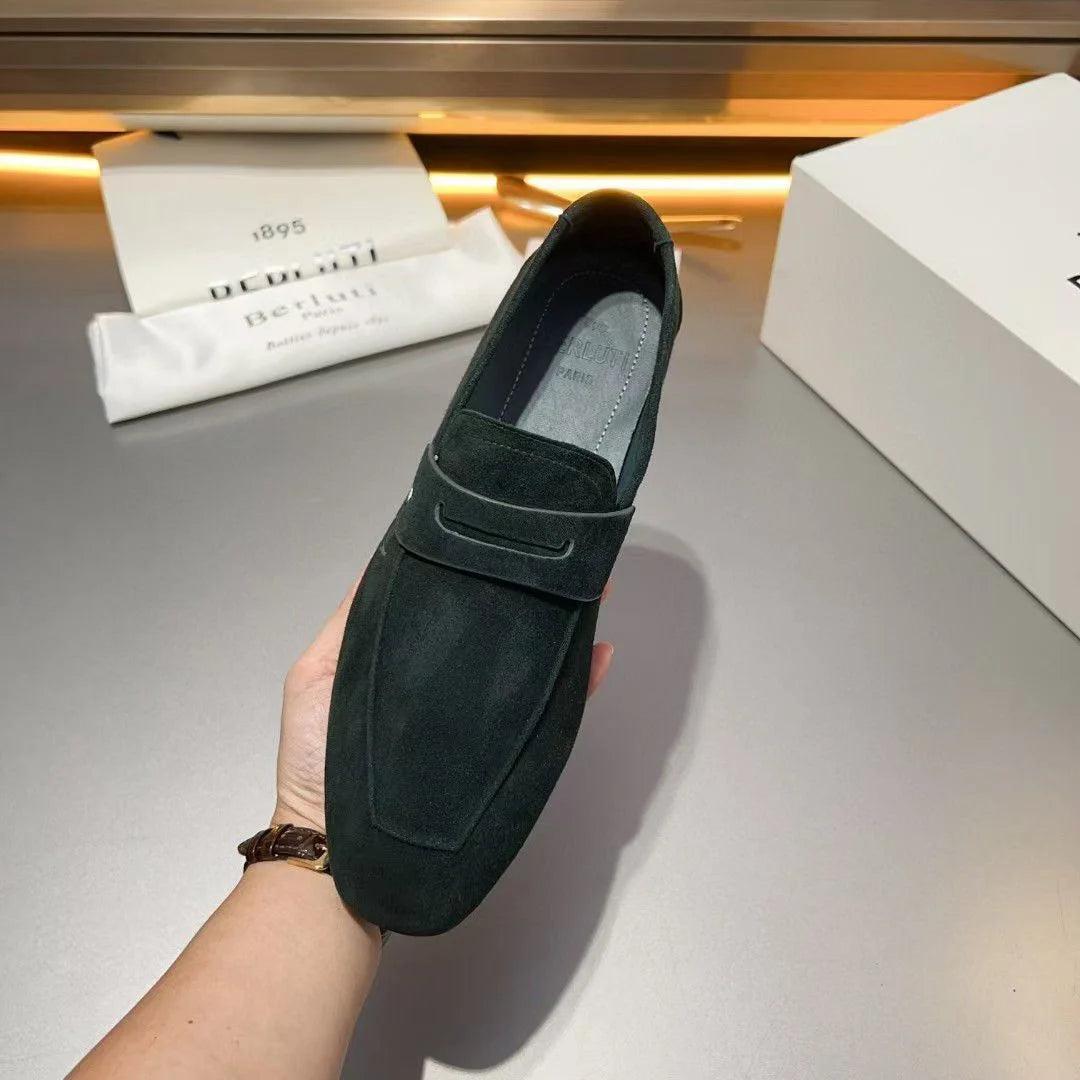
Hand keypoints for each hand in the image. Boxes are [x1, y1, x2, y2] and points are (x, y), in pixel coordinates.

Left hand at [272, 574, 615, 833]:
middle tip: (562, 558)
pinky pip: (550, 713)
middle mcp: (452, 679)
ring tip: (590, 591)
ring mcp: (479, 714)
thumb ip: (352, 622)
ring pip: (530, 663)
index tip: (504, 534)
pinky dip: (580, 684)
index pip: (452, 601)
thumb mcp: (318, 674)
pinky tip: (596, 654)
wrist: (337, 844)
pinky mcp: (501, 750)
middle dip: (532, 590)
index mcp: (412, 653)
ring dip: (564, 627)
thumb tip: (387, 556)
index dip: (479, 568)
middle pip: (499, 627)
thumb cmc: (316, 760)